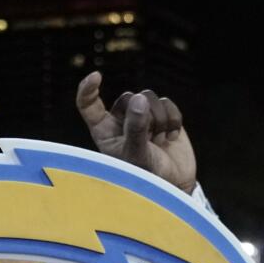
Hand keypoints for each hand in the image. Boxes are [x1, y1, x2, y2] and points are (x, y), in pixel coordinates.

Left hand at [75, 72, 196, 193]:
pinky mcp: (164, 116)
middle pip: (129, 98)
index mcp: (105, 131)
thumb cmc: (147, 176)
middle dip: (143, 116)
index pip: (88, 105)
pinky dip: (173, 119)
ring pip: (149, 97)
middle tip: (150, 140)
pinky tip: (172, 138)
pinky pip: (167, 103)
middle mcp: (121, 120)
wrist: (175, 185)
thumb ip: (136, 127)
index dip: (89, 89)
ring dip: (160, 119)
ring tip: (160, 141)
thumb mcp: (137, 154)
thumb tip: (140, 98)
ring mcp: (143, 117)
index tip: (97, 76)